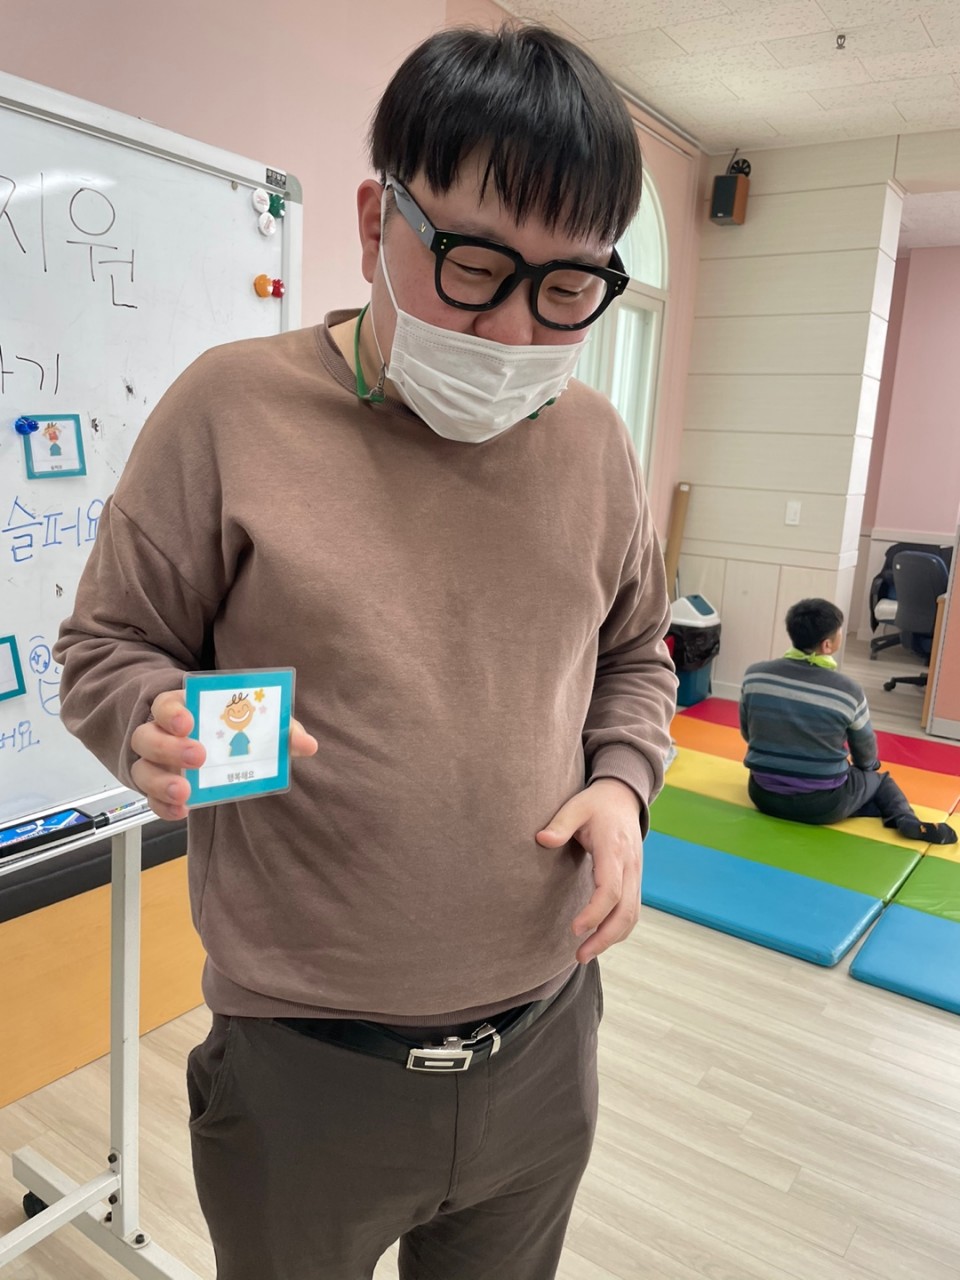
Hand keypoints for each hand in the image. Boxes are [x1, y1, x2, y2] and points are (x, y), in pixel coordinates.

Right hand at [130, 688, 317, 820]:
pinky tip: (182, 811)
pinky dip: (163, 806)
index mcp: (180, 708)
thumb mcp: (255, 722)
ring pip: (142, 769)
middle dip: (170, 747)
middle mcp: (159, 733)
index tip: (188, 722)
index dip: (172, 712)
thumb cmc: (229, 726)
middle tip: (199, 756)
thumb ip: (280, 729)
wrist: (207, 742)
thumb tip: (307, 744)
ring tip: (184, 791)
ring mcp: (154, 761)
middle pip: (147, 736)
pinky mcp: (157, 787)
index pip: (165, 703)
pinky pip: (150, 799)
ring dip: (161, 781)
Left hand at [536, 778, 642, 962]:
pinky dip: (618, 930)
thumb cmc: (595, 804)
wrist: (623, 798)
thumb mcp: (576, 806)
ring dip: (612, 939)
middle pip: (626, 911)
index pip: (611, 889)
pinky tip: (599, 940)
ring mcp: (636, 874)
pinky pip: (632, 911)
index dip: (595, 913)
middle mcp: (630, 865)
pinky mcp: (634, 880)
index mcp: (615, 849)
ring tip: (585, 955)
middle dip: (605, 938)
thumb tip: (542, 840)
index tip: (575, 929)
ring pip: (632, 916)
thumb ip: (559, 824)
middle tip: (579, 956)